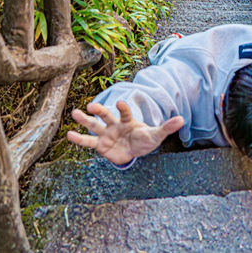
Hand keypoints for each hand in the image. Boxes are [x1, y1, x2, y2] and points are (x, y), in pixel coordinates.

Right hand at [67, 100, 183, 165]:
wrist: (135, 150)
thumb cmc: (145, 139)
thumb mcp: (156, 135)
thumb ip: (166, 127)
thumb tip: (182, 119)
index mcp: (128, 120)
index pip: (125, 112)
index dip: (123, 108)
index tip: (121, 102)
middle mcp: (115, 124)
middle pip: (106, 115)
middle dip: (99, 110)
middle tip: (91, 105)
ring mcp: (106, 134)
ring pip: (94, 125)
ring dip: (85, 120)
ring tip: (74, 113)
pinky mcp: (100, 145)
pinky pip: (88, 142)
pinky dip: (79, 139)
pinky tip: (69, 135)